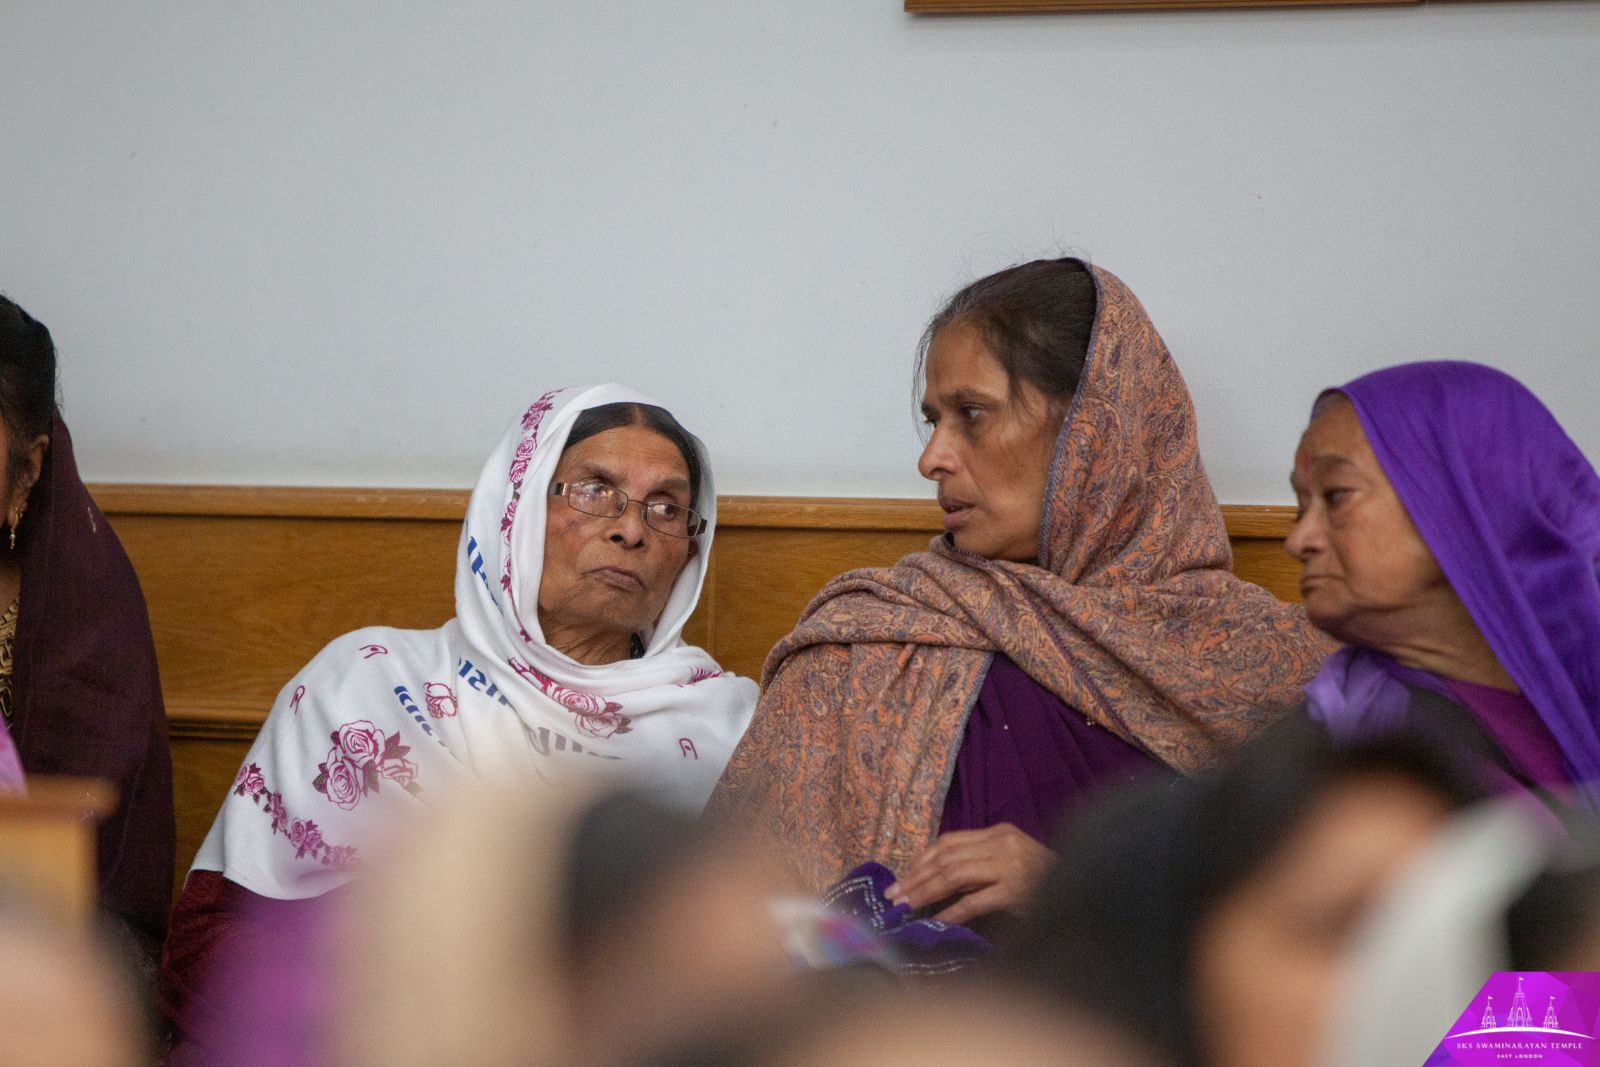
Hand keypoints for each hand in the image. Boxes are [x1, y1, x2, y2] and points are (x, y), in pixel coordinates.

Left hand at [885, 823, 1055, 925]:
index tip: (903, 877)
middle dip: (915, 876)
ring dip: (925, 892)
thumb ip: (980, 863)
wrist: (1085, 890)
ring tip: (906, 906)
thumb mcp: (1010, 860)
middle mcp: (1002, 844)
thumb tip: (937, 880)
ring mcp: (1009, 866)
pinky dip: (951, 912)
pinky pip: (974, 901)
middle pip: (946, 857)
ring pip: (954, 875)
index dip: (921, 859)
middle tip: (893, 895)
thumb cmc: (1044, 879)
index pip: (949, 841)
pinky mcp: (1015, 891)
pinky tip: (935, 921)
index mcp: (998, 832)